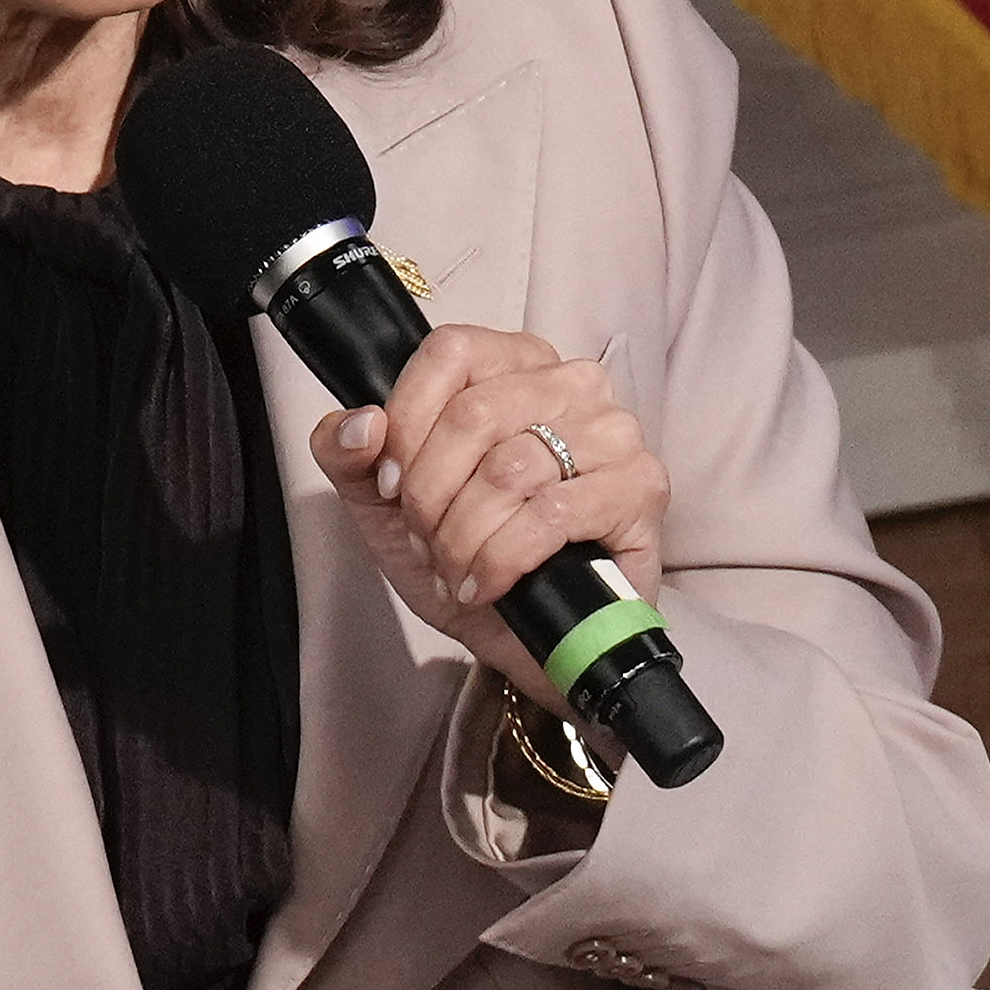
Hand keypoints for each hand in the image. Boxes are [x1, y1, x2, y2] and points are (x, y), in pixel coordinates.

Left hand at [309, 325, 661, 701]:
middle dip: (432, 495)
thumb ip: (348, 453)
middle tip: (428, 540)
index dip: (406, 423)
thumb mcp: (384, 503)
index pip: (451, 352)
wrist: (520, 637)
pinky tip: (488, 584)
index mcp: (516, 365)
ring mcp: (615, 434)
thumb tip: (358, 425)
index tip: (392, 483)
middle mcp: (573, 385)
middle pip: (474, 415)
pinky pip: (552, 514)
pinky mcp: (640, 489)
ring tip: (457, 566)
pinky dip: (502, 558)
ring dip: (463, 535)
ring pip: (510, 468)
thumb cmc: (465, 557)